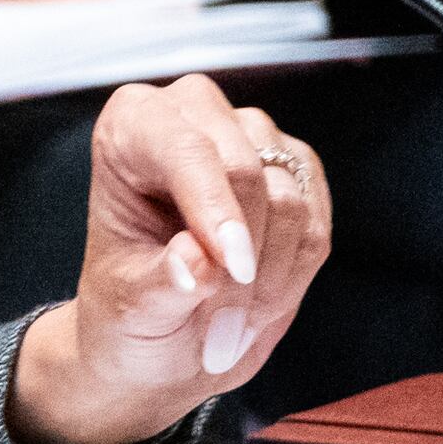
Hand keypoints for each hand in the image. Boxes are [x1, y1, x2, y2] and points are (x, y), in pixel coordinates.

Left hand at [6, 76, 330, 443]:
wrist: (160, 330)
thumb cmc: (128, 306)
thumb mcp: (127, 304)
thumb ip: (159, 282)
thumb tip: (199, 261)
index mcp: (131, 126)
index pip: (184, 148)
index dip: (215, 208)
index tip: (237, 269)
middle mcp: (194, 113)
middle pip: (245, 169)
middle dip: (240, 260)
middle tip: (221, 330)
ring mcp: (254, 136)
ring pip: (288, 201)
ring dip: (267, 280)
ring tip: (228, 326)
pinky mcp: (299, 170)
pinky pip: (315, 229)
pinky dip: (293, 280)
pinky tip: (257, 307)